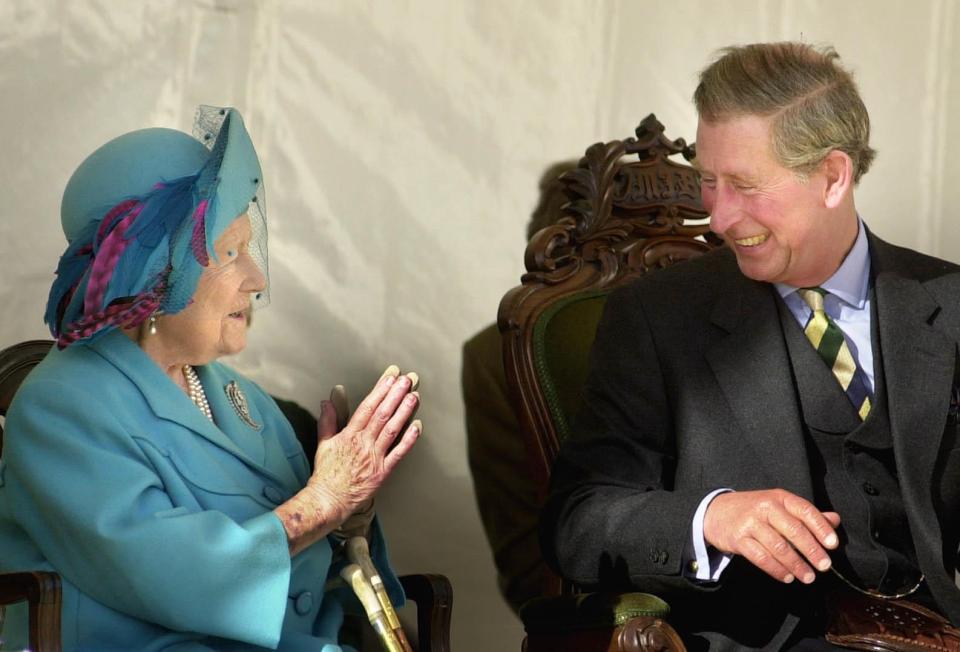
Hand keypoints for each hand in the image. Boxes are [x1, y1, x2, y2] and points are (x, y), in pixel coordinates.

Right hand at [307, 365, 420, 524]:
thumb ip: (328, 421)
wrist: (328, 500)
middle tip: (407, 379)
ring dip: (404, 412)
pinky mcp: (383, 472)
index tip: (390, 377)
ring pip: (392, 430)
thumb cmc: (326, 473)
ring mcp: (374, 458)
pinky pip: (398, 454)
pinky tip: (418, 426)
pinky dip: (409, 440)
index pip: (367, 407)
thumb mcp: (323, 444)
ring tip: (414, 395)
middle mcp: (363, 444)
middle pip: (382, 414)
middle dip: (395, 395)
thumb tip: (327, 400)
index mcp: (349, 435)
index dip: (380, 390)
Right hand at [703, 489, 840, 583]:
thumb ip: (806, 515)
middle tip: (824, 567)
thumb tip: (835, 520)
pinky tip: (786, 577)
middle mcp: (765, 507)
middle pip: (793, 530)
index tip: (833, 545)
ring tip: (808, 577)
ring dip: (796, 564)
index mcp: (779, 498)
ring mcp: (750, 523)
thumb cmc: (755, 510)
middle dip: (811, 550)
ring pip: (778, 546)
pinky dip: (775, 569)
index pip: (805, 511)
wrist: (716, 511)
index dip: (820, 527)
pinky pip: (760, 557)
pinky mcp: (738, 539)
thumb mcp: (780, 506)